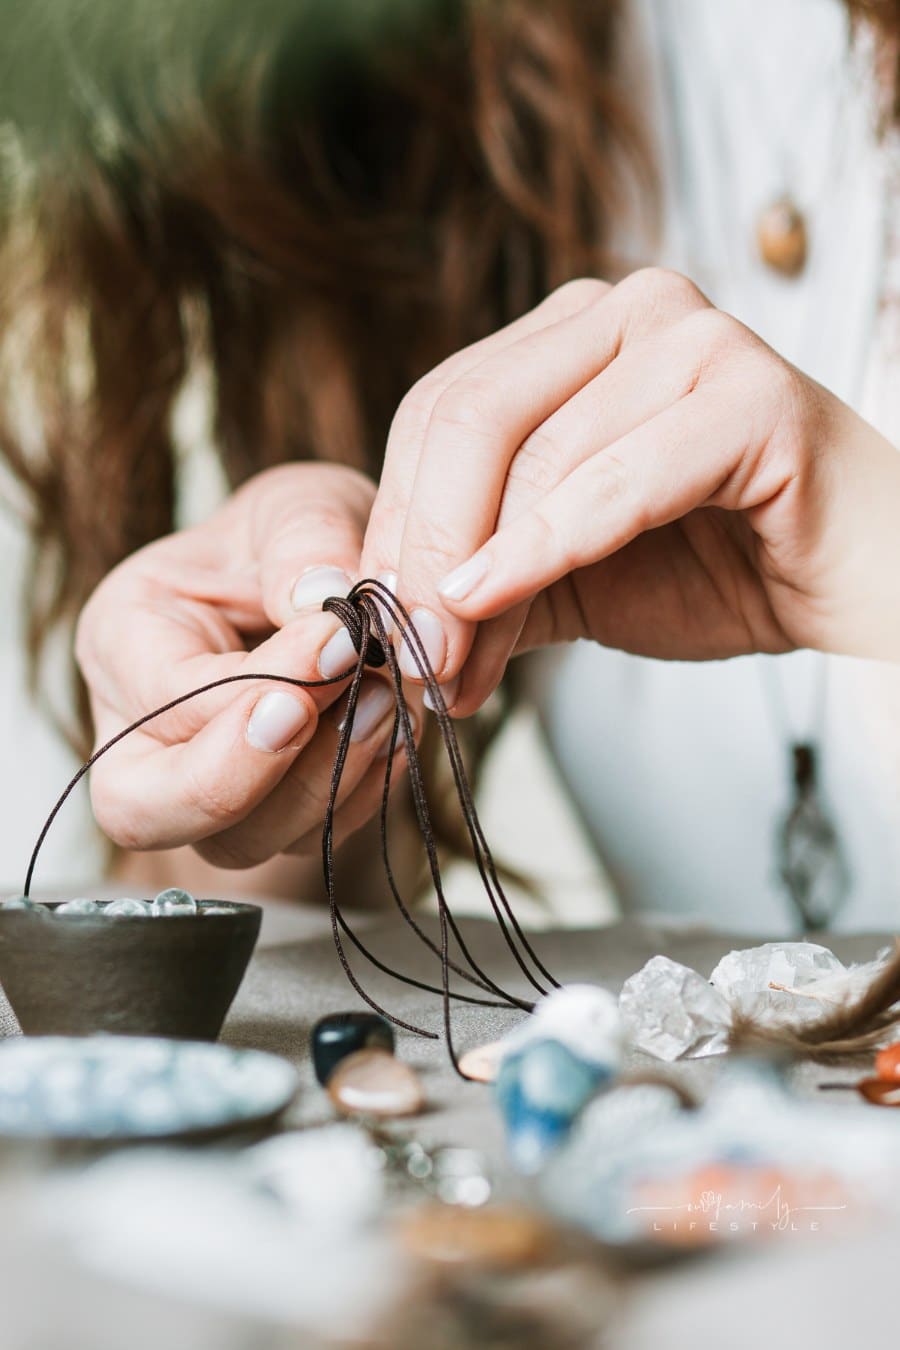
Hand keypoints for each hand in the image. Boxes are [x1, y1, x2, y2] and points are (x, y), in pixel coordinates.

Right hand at [77, 464, 418, 867]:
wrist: (334, 580)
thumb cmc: (297, 538)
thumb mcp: (300, 505)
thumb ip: (306, 539)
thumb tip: (323, 597)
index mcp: (123, 638)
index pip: (163, 696)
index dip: (256, 683)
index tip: (342, 639)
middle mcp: (139, 729)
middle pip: (147, 809)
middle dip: (251, 776)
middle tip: (348, 705)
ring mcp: (199, 787)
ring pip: (238, 842)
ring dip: (325, 783)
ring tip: (387, 701)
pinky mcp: (267, 817)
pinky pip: (305, 843)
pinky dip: (359, 797)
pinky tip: (395, 729)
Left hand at [362, 270, 899, 711]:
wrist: (843, 586)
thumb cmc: (714, 566)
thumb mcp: (562, 574)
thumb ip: (477, 582)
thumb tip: (386, 626)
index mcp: (570, 335)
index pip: (437, 410)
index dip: (395, 521)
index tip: (375, 623)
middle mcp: (625, 310)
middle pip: (468, 417)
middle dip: (420, 548)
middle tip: (404, 650)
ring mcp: (691, 338)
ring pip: (534, 452)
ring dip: (475, 572)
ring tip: (453, 663)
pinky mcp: (750, 394)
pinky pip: (617, 479)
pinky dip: (545, 547)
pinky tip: (492, 598)